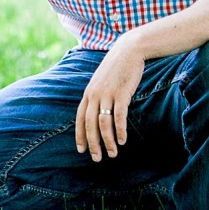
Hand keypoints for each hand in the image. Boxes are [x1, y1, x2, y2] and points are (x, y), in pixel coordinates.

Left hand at [75, 36, 144, 161]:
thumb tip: (98, 113)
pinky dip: (120, 130)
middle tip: (97, 158)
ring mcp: (107, 94)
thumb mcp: (101, 82)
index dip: (80, 135)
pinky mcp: (121, 93)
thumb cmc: (116, 68)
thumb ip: (98, 96)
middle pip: (89, 125)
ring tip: (113, 154)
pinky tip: (122, 141)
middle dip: (93, 144)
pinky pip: (118, 116)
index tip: (81, 150)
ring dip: (108, 141)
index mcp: (88, 93)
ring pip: (103, 123)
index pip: (79, 119)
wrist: (128, 50)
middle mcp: (94, 95)